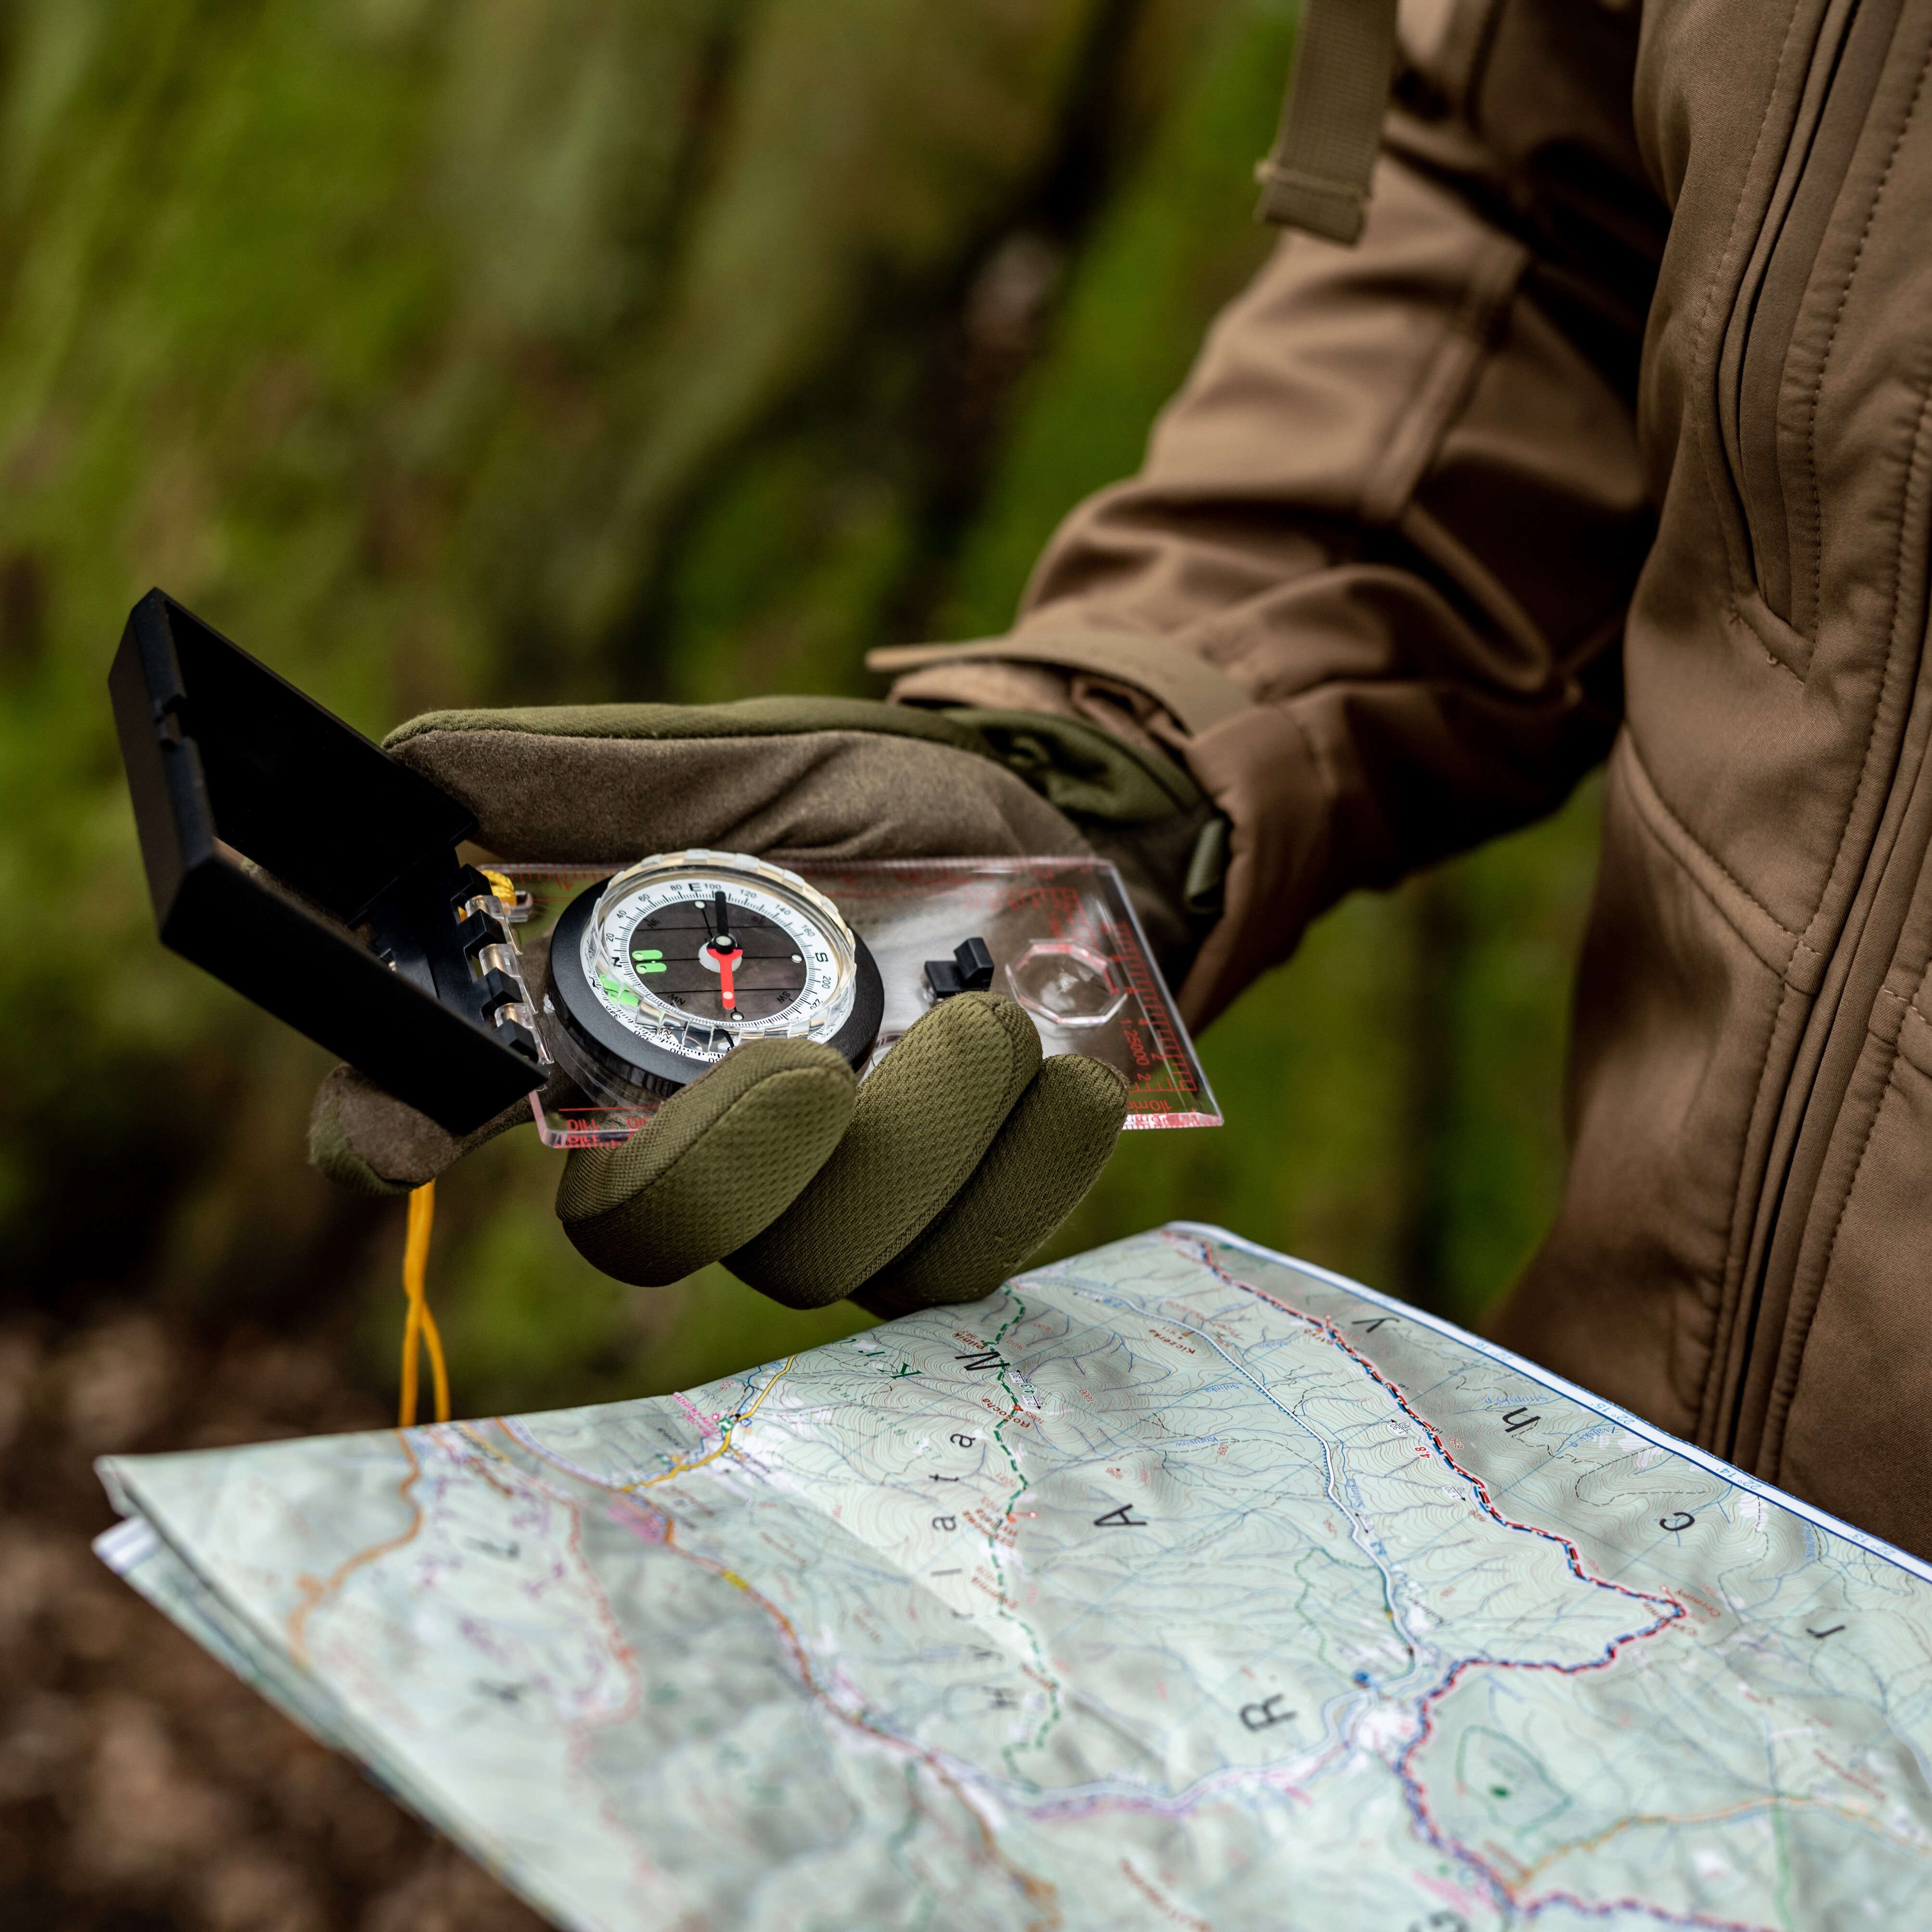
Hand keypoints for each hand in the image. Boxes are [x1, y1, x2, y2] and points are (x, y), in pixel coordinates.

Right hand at [308, 694, 1203, 1309]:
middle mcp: (693, 1139)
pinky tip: (1060, 1072)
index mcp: (610, 1023)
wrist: (1064, 863)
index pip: (448, 1100)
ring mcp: (822, 1207)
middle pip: (641, 1234)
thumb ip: (591, 783)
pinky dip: (1023, 1160)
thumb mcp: (747, 769)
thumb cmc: (884, 810)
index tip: (388, 1140)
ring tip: (990, 1017)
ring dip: (920, 1132)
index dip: (392, 1123)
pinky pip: (962, 1261)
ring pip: (821, 1257)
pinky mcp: (942, 1238)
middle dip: (728, 1163)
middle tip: (815, 1062)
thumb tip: (414, 769)